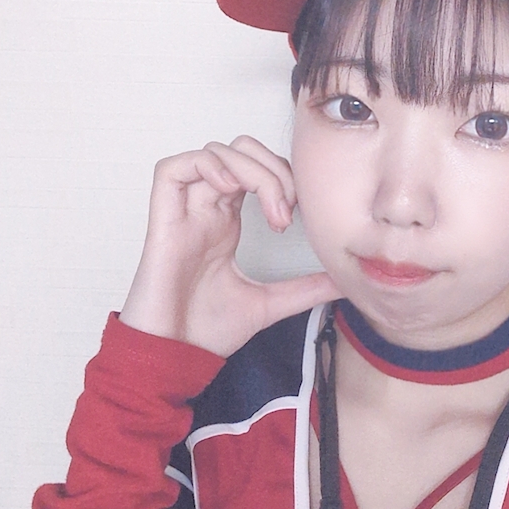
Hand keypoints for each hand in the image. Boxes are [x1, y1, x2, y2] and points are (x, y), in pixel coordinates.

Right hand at [119, 136, 340, 355]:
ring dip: (249, 168)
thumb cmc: (206, 331)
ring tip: (269, 208)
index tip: (299, 216)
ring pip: (213, 153)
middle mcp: (206, 210)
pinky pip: (173, 169)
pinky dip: (206, 166)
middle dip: (272, 168)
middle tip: (287, 210)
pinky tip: (230, 190)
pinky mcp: (163, 220)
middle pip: (238, 152)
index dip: (284, 178)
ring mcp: (184, 213)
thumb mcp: (270, 303)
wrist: (175, 356)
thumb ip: (306, 289)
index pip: (256, 171)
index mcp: (226, 222)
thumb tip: (345, 281)